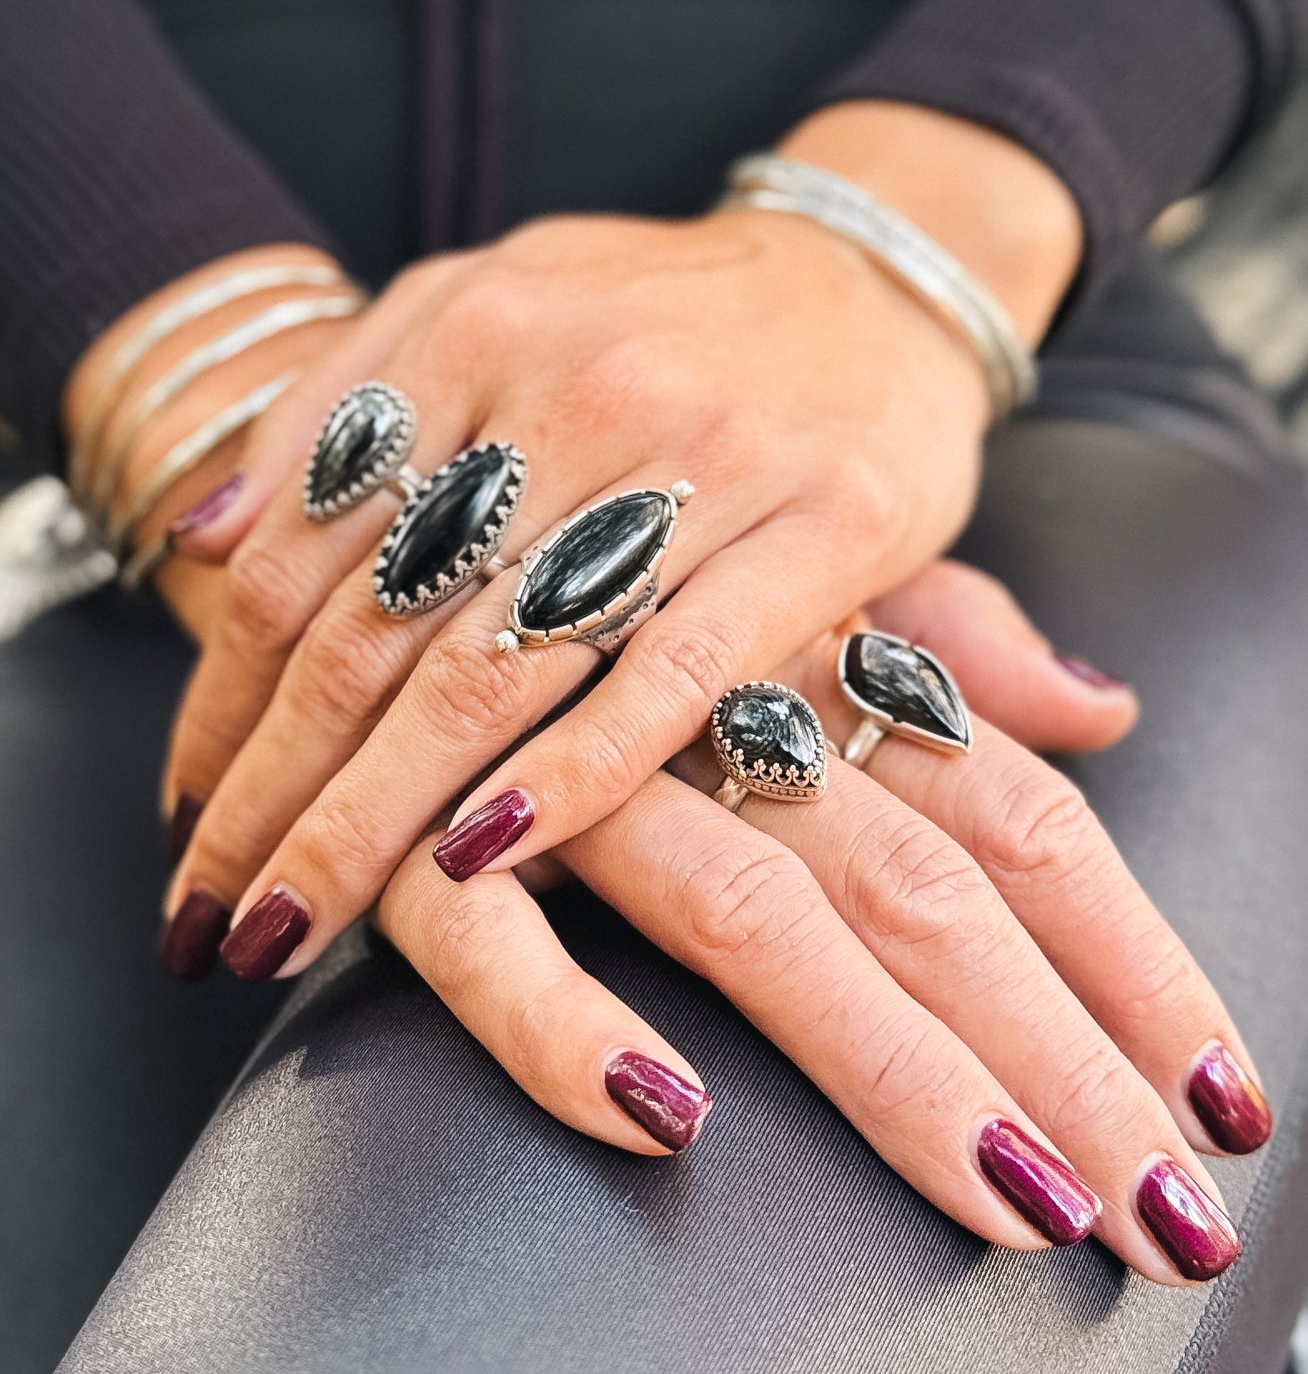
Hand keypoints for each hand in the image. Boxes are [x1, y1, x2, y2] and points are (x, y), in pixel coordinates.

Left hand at [162, 106, 1078, 985]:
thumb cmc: (658, 316)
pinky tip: (485, 860)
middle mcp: (571, 390)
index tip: (183, 818)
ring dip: (380, 818)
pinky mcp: (824, 522)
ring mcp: (702, 457)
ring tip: (300, 928)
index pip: (294, 559)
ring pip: (496, 668)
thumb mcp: (480, 305)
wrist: (873, 274)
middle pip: (373, 634)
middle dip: (273, 797)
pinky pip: (676, 671)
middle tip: (209, 922)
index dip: (220, 706)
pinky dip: (577, 774)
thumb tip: (193, 537)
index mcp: (470, 335)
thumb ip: (336, 407)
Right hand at [364, 565, 1264, 1286]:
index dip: (1129, 957)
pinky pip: (497, 932)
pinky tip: (661, 1120)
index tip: (1222, 1092)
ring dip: (885, 1068)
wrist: (417, 420)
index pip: (1020, 816)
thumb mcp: (804, 537)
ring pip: (760, 918)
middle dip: (1056, 1056)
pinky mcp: (436, 803)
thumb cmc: (632, 499)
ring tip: (1007, 1200)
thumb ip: (952, 628)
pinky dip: (567, 1023)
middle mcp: (729, 699)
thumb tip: (1103, 710)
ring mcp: (584, 752)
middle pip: (926, 891)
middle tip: (1167, 1218)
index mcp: (826, 640)